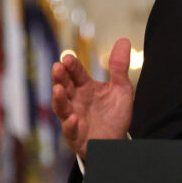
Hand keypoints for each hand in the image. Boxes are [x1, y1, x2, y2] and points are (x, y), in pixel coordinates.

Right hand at [51, 37, 134, 159]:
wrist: (116, 142)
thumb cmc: (114, 115)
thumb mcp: (121, 89)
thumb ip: (119, 67)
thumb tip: (124, 40)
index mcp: (85, 88)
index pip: (76, 74)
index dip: (71, 66)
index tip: (67, 57)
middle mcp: (75, 101)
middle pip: (64, 87)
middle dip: (59, 78)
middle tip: (57, 67)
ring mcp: (73, 118)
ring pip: (61, 108)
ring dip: (58, 99)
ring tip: (58, 89)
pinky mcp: (76, 136)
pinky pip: (70, 131)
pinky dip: (71, 125)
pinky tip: (74, 118)